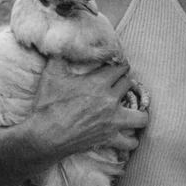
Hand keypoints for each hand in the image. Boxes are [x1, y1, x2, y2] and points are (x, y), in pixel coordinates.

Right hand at [31, 58, 148, 157]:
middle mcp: (110, 101)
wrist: (44, 135)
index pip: (122, 68)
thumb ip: (59, 57)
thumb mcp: (51, 75)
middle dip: (125, 83)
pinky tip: (127, 135)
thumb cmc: (47, 105)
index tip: (116, 67)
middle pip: (130, 85)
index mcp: (99, 83)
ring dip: (139, 113)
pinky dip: (131, 140)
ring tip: (131, 110)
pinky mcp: (109, 139)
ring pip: (141, 116)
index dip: (119, 66)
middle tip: (118, 86)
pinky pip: (130, 142)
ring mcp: (112, 121)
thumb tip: (61, 43)